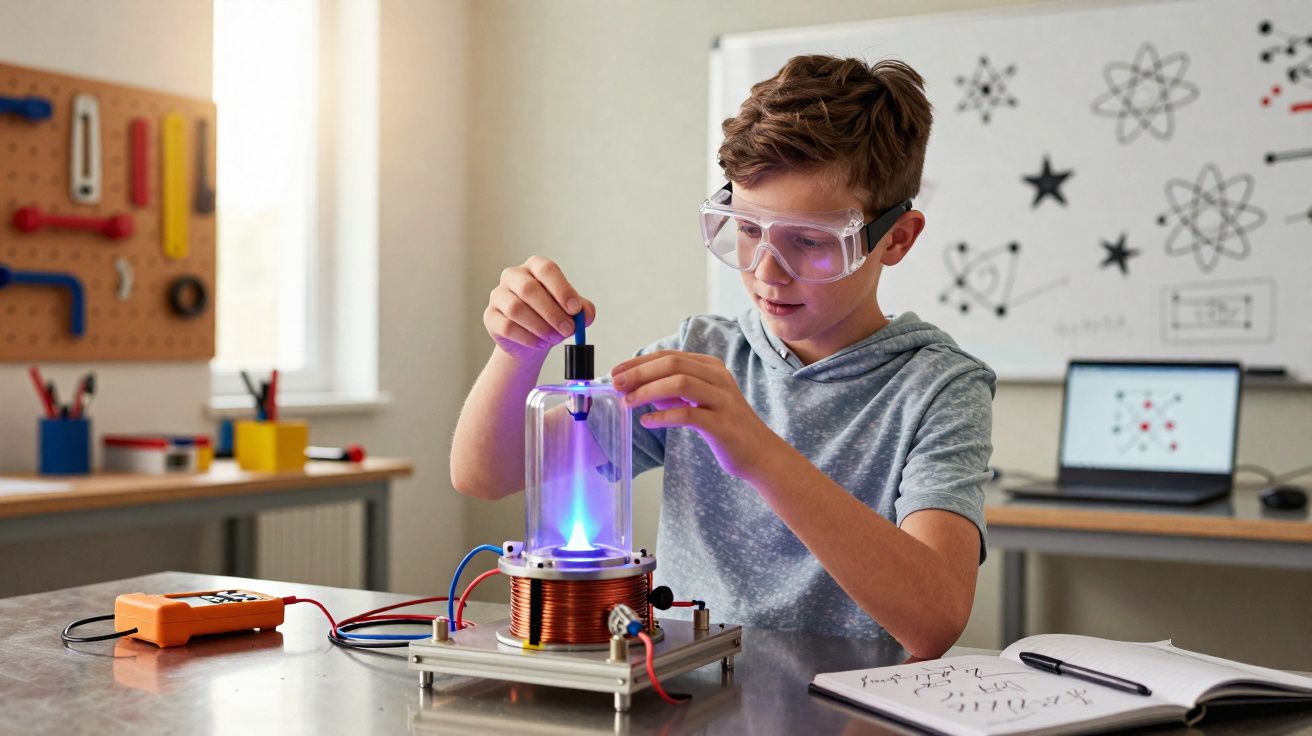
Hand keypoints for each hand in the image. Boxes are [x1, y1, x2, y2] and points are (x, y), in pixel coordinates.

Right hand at [484, 256, 594, 361]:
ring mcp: (498, 295)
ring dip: (539, 326)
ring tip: (554, 339)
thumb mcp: (573, 313)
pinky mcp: (490, 316)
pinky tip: (538, 343)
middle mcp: (514, 276)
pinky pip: (506, 326)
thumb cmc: (553, 318)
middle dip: (552, 312)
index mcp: (535, 267)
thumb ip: (583, 311)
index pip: (547, 269)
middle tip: (567, 330)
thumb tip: (584, 314)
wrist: (532, 340)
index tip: (575, 309)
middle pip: (529, 289)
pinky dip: (526, 338)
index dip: (561, 289)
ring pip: (515, 309)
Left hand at [610, 350, 782, 479]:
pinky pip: (688, 415)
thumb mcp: (699, 401)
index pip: (669, 356)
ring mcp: (722, 400)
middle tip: (616, 384)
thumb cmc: (726, 425)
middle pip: (672, 364)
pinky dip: (663, 416)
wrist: (760, 453)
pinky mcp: (722, 425)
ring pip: (679, 383)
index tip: (616, 372)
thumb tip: (639, 386)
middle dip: (639, 373)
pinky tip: (647, 422)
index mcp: (711, 367)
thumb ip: (675, 390)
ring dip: (647, 391)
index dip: (639, 362)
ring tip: (628, 402)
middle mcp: (718, 378)